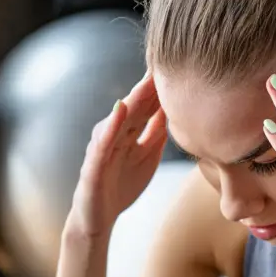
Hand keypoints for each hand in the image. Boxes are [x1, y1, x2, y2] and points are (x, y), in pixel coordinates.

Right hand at [69, 70, 167, 237]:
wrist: (98, 219)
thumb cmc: (121, 185)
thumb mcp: (146, 154)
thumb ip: (157, 131)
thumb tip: (175, 107)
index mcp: (128, 131)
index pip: (147, 103)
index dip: (162, 85)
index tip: (182, 63)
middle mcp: (114, 132)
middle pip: (136, 104)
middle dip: (151, 83)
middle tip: (168, 58)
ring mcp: (103, 146)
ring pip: (120, 118)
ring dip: (134, 97)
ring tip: (148, 79)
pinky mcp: (93, 165)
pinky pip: (103, 143)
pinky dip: (111, 124)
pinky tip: (120, 109)